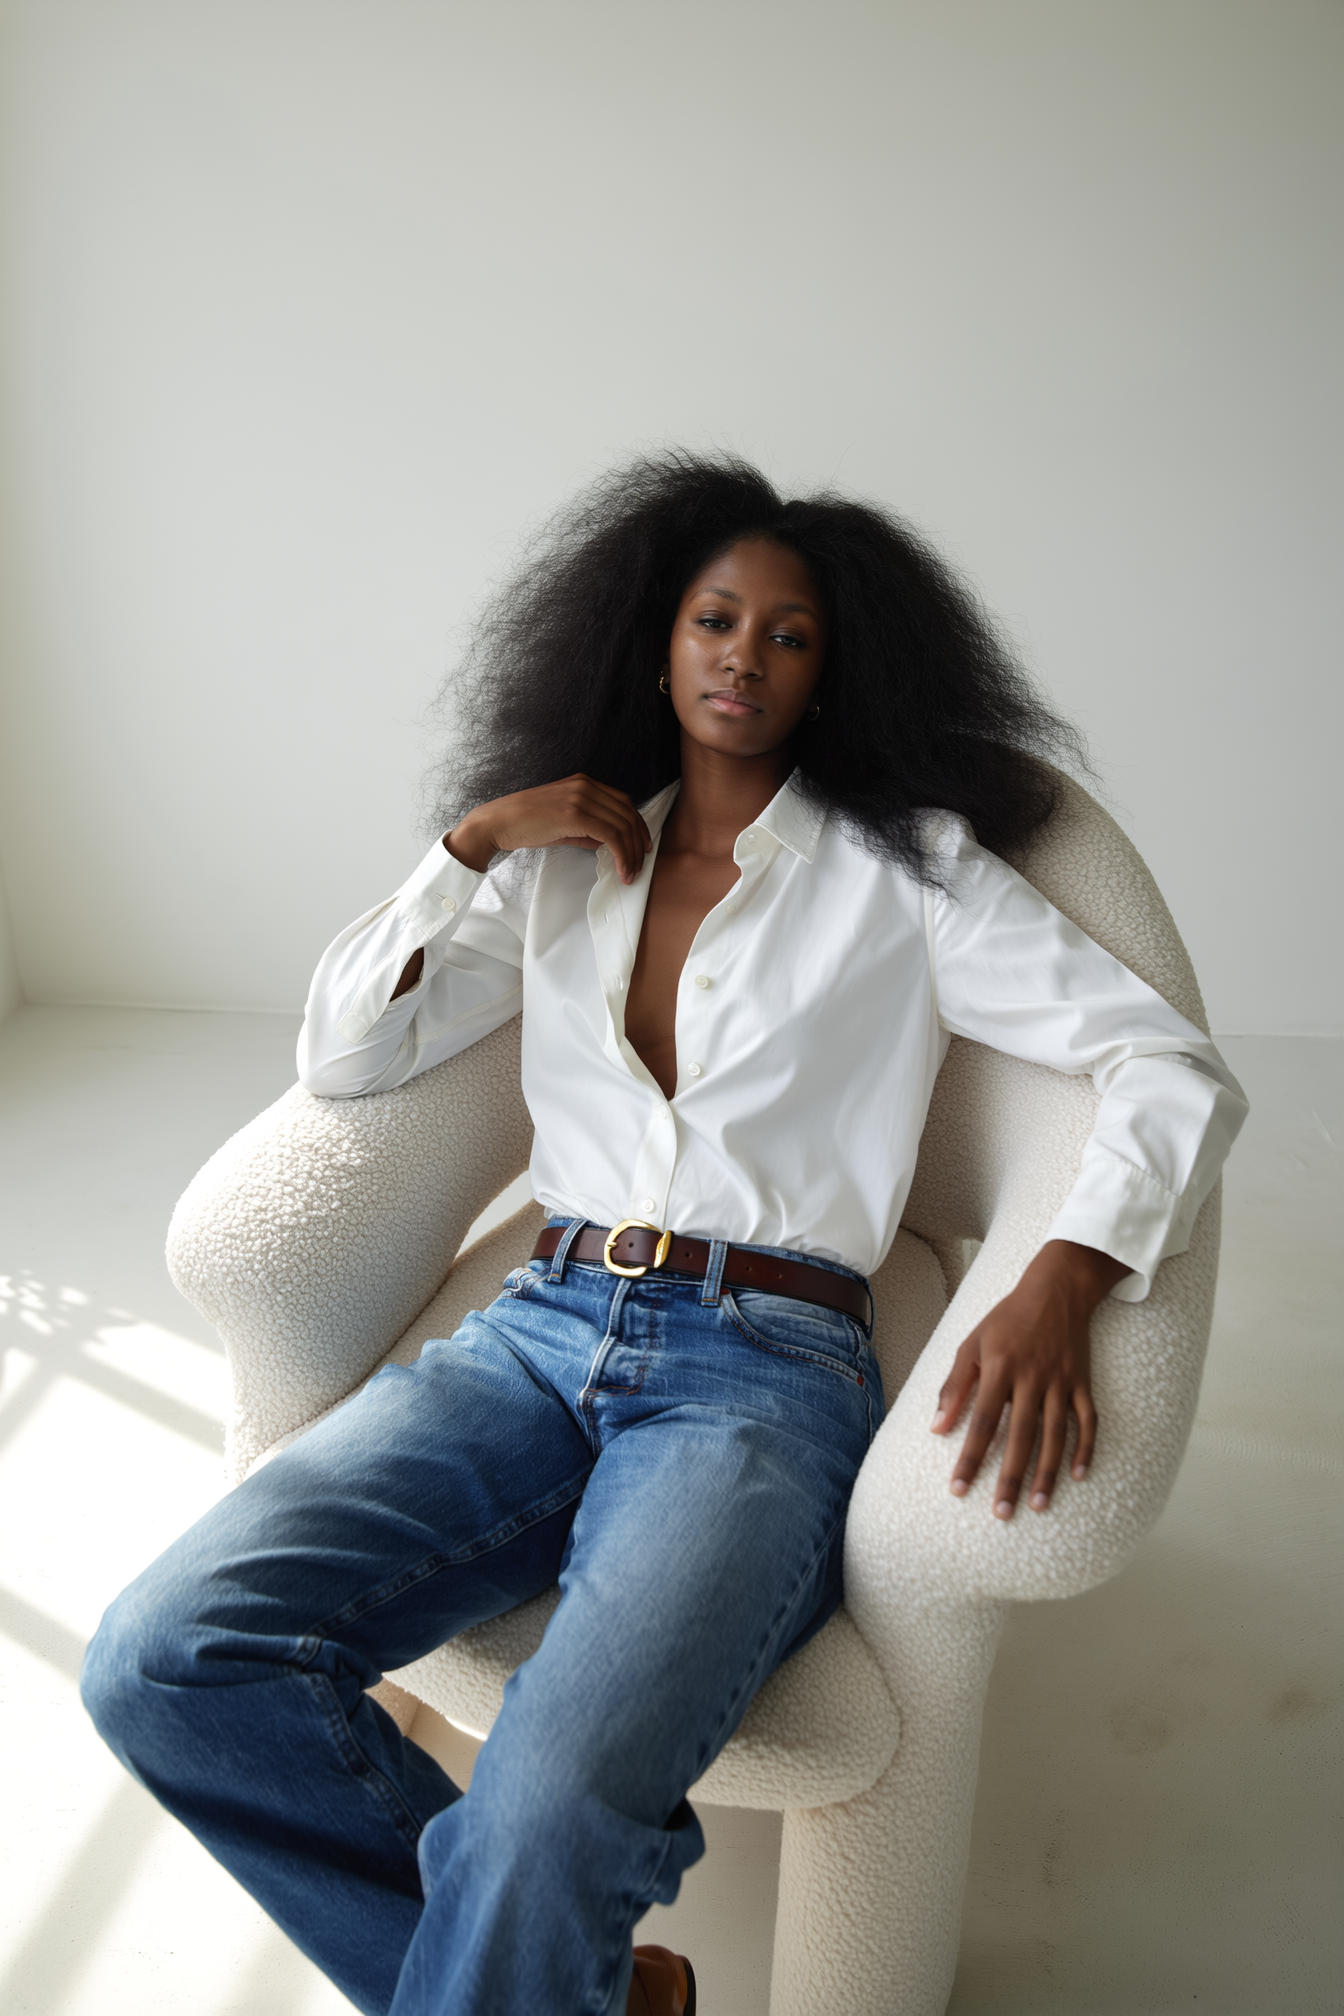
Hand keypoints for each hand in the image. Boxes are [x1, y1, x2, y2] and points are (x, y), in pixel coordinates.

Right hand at [445, 775, 652, 885]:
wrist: (499, 822)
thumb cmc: (526, 824)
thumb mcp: (563, 823)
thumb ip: (588, 829)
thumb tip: (609, 844)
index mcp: (584, 783)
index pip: (624, 803)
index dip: (638, 826)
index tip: (642, 847)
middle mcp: (585, 786)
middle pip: (628, 814)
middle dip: (638, 844)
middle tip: (638, 866)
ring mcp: (580, 798)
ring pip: (622, 826)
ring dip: (631, 854)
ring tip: (629, 874)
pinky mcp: (574, 814)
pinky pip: (610, 835)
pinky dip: (621, 854)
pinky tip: (620, 869)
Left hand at [930, 1239, 1128, 1517]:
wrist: (1056, 1289)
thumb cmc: (1007, 1319)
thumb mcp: (972, 1343)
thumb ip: (954, 1385)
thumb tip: (936, 1428)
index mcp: (1000, 1368)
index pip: (982, 1422)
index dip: (970, 1457)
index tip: (959, 1489)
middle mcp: (1032, 1378)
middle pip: (1020, 1437)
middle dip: (1010, 1478)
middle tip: (1001, 1513)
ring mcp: (1062, 1382)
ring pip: (1055, 1436)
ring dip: (1047, 1473)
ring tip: (1038, 1506)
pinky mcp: (1083, 1382)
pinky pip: (1088, 1421)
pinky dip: (1087, 1448)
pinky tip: (1079, 1475)